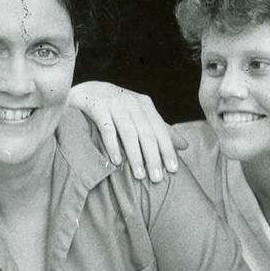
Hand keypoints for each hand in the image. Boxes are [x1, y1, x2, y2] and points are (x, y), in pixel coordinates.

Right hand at [67, 81, 186, 181]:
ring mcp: (113, 103)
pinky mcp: (96, 106)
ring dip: (135, 155)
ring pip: (129, 132)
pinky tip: (116, 162)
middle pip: (146, 133)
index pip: (160, 129)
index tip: (173, 170)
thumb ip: (160, 130)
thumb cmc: (116, 108)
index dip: (167, 149)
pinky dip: (113, 145)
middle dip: (153, 157)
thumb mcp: (139, 115)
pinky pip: (107, 128)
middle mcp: (131, 102)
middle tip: (157, 179)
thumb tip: (185, 146)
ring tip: (140, 176)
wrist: (85, 92)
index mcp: (144, 104)